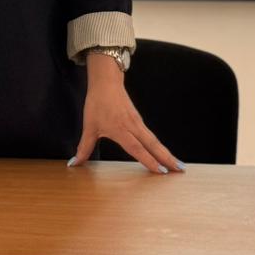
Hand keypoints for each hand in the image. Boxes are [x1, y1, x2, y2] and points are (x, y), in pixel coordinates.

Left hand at [69, 52, 183, 173]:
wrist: (106, 83)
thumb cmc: (97, 103)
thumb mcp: (89, 127)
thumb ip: (84, 148)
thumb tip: (74, 164)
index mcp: (121, 130)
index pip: (138, 149)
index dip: (149, 161)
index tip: (161, 171)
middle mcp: (133, 127)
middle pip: (154, 145)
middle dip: (167, 159)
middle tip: (180, 170)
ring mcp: (138, 123)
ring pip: (155, 141)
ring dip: (166, 153)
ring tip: (178, 165)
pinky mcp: (139, 121)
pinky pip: (151, 136)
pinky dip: (159, 147)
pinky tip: (164, 154)